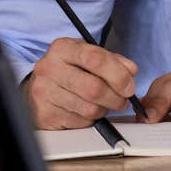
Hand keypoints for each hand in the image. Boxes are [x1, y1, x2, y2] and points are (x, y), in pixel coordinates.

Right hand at [23, 37, 138, 129]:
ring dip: (105, 109)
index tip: (129, 86)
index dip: (118, 75)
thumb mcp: (89, 55)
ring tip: (105, 103)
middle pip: (93, 88)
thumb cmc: (69, 68)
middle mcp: (49, 68)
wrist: (39, 85)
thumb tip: (131, 71)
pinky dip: (91, 119)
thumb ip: (113, 61)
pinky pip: (79, 122)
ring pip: (89, 108)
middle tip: (123, 100)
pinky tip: (88, 110)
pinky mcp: (45, 115)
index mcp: (63, 48)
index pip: (96, 59)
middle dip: (116, 97)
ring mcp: (44, 93)